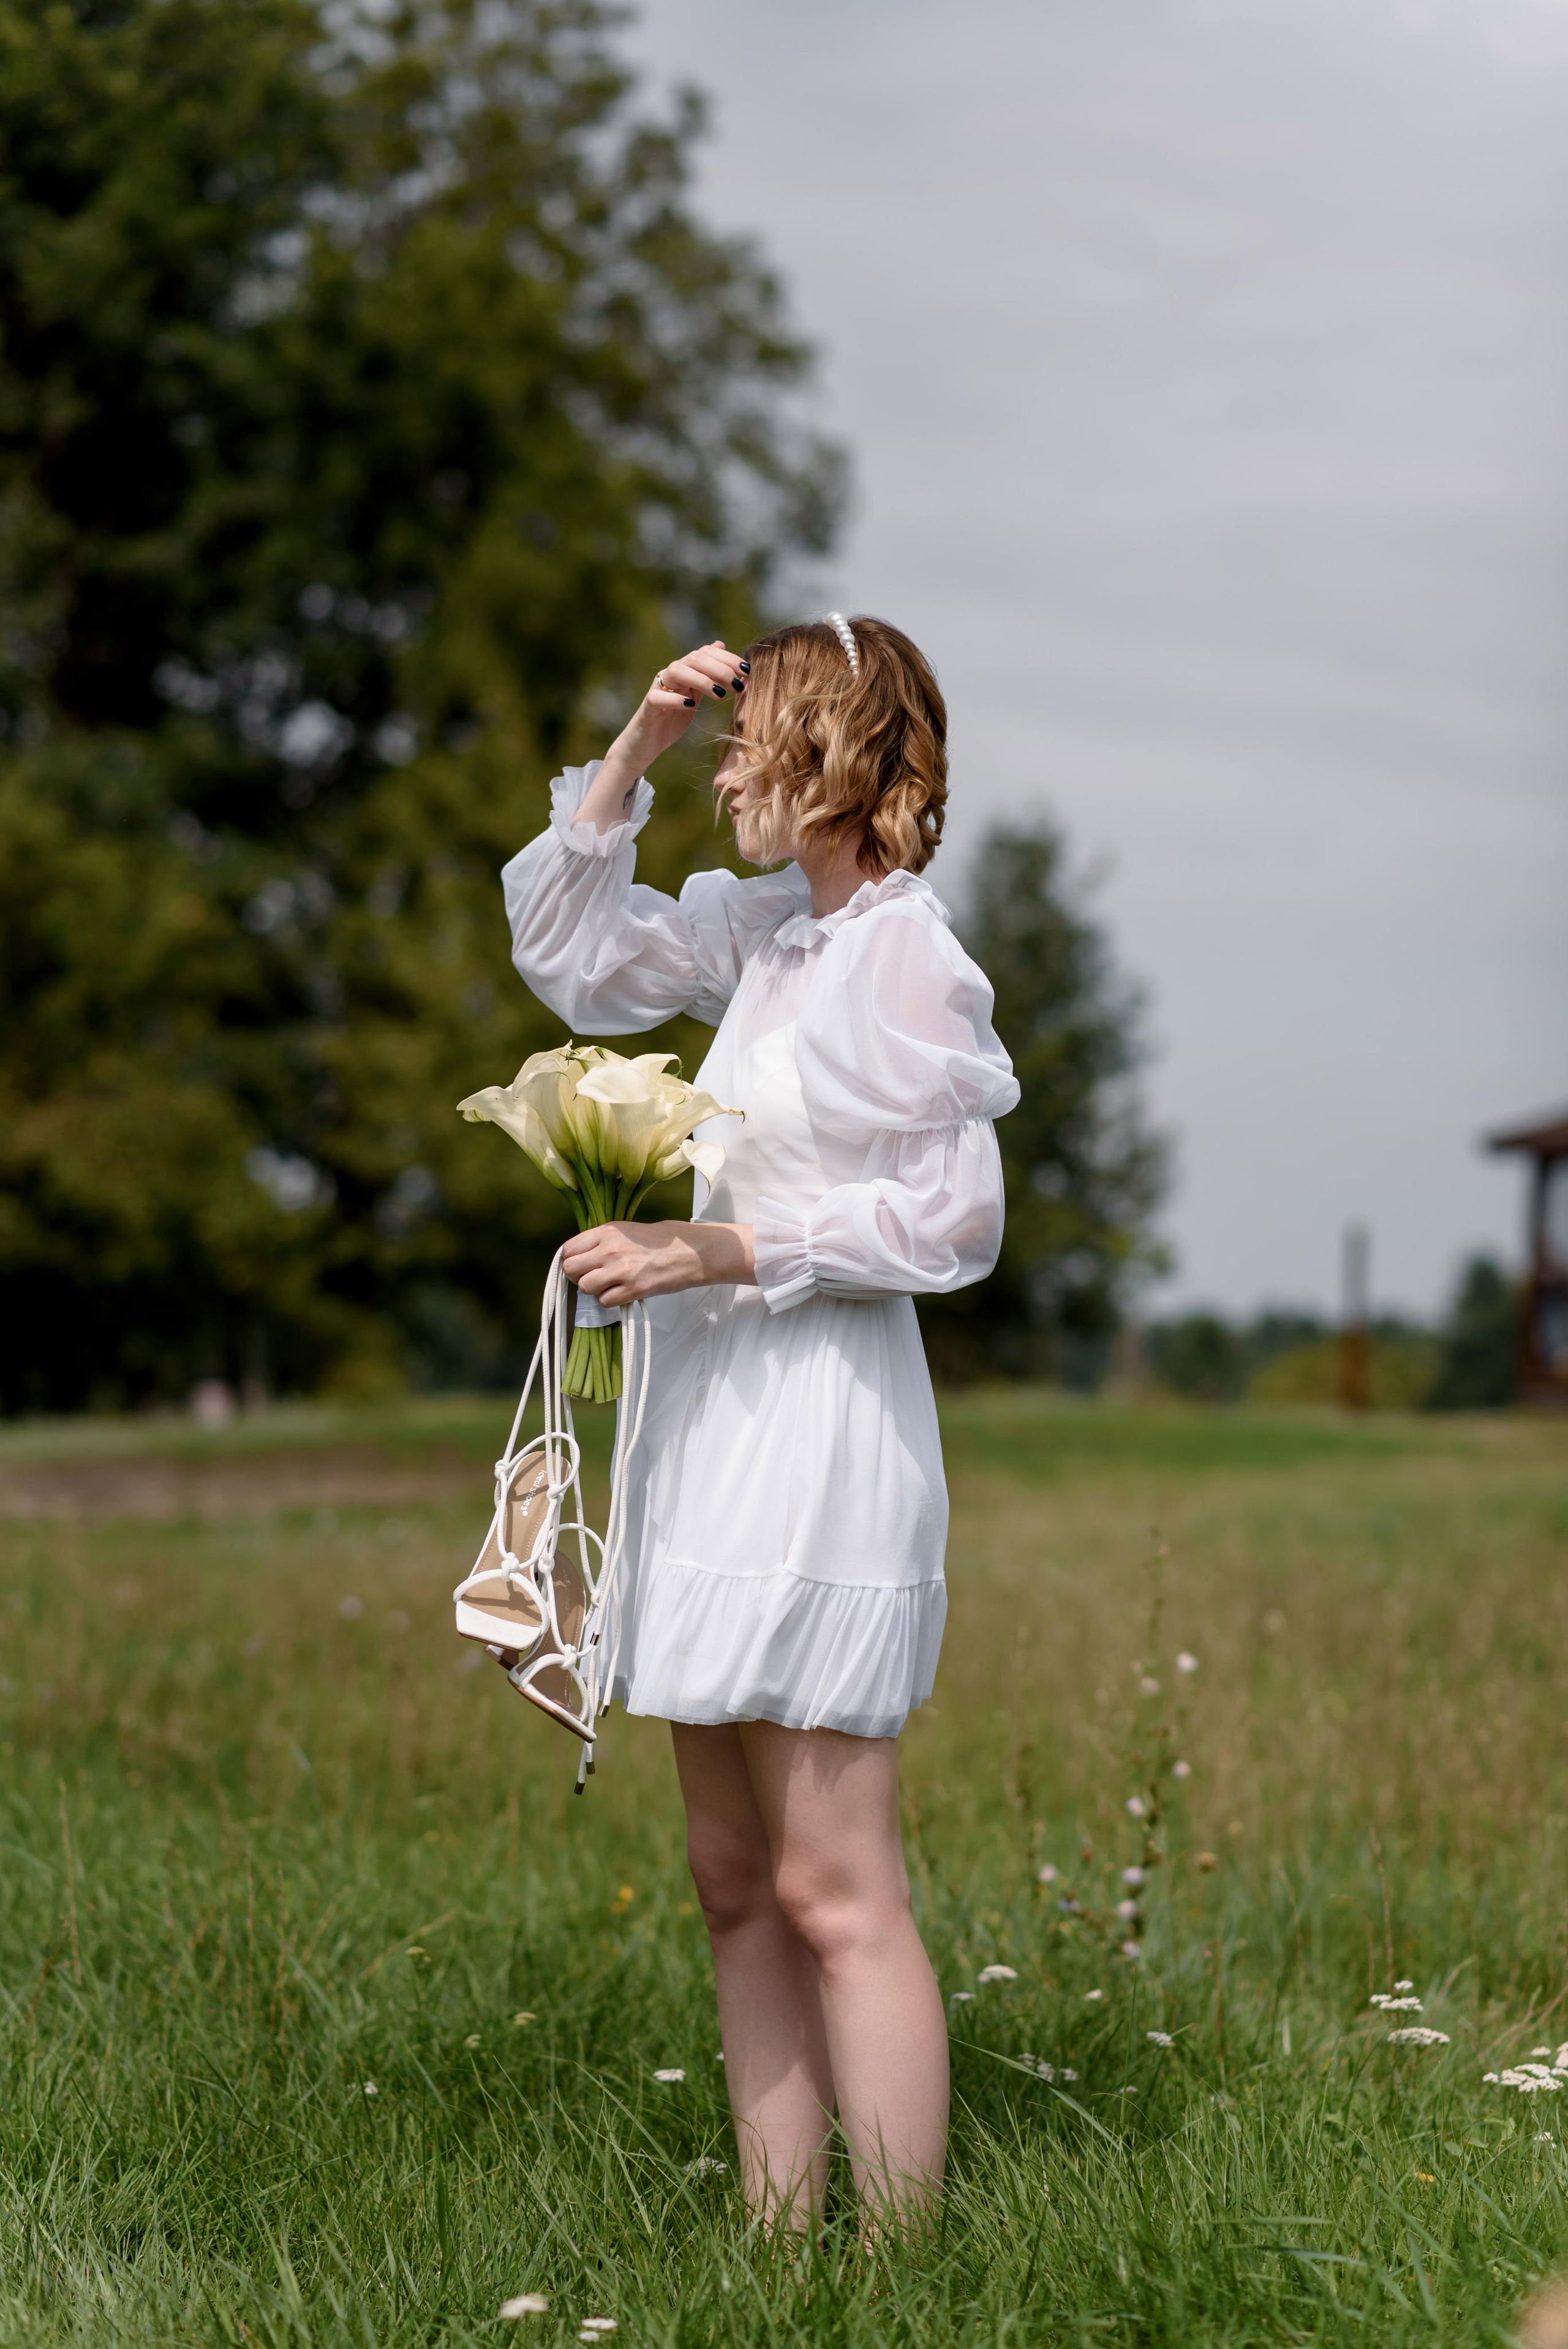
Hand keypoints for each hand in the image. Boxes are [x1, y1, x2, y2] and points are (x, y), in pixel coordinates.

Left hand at [562, 1219, 755, 1303]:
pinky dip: (611, 1301)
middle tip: (593, 1278)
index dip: (571, 1260)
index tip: (581, 1266)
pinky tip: (623, 1293)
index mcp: (607, 1231)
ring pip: (585, 1287)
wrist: (692, 1251)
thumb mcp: (628, 1230)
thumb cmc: (663, 1240)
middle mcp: (610, 1249)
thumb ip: (603, 1241)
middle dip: (578, 1277)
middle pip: (571, 1269)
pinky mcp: (634, 1288)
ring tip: (610, 1286)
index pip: (568, 1249)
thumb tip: (583, 1256)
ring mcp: (621, 1269)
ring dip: (594, 1290)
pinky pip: (605, 1301)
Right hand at [576, 642, 747, 832]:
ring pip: (676, 671)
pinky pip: (658, 696)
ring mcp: (658, 689)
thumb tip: (720, 645)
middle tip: (738, 685)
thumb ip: (708, 674)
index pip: (706, 653)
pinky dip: (675, 699)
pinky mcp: (648, 707)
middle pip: (694, 658)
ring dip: (701, 679)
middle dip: (720, 669)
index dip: (727, 658)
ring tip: (719, 695)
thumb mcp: (694, 695)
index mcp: (685, 671)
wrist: (645, 744)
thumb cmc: (671, 720)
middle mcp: (671, 675)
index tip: (747, 671)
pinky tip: (691, 706)